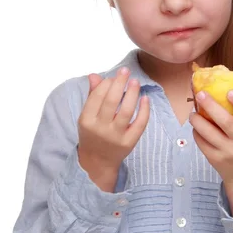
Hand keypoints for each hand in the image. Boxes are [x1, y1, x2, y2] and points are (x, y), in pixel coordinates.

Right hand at [77, 67, 149, 185]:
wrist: (97, 162)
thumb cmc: (92, 134)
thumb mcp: (87, 116)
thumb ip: (92, 95)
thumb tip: (94, 75)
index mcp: (86, 120)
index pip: (97, 97)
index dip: (106, 83)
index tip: (113, 77)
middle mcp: (100, 129)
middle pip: (112, 101)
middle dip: (120, 83)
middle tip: (126, 71)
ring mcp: (115, 136)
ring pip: (127, 111)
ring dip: (132, 93)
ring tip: (136, 82)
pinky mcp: (129, 143)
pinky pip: (139, 124)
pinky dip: (144, 110)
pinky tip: (145, 98)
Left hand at [189, 87, 232, 184]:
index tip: (230, 91)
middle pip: (226, 122)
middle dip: (211, 106)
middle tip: (200, 94)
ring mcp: (228, 151)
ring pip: (209, 133)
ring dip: (197, 120)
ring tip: (193, 112)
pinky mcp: (215, 159)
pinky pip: (201, 143)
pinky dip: (196, 132)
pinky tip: (196, 126)